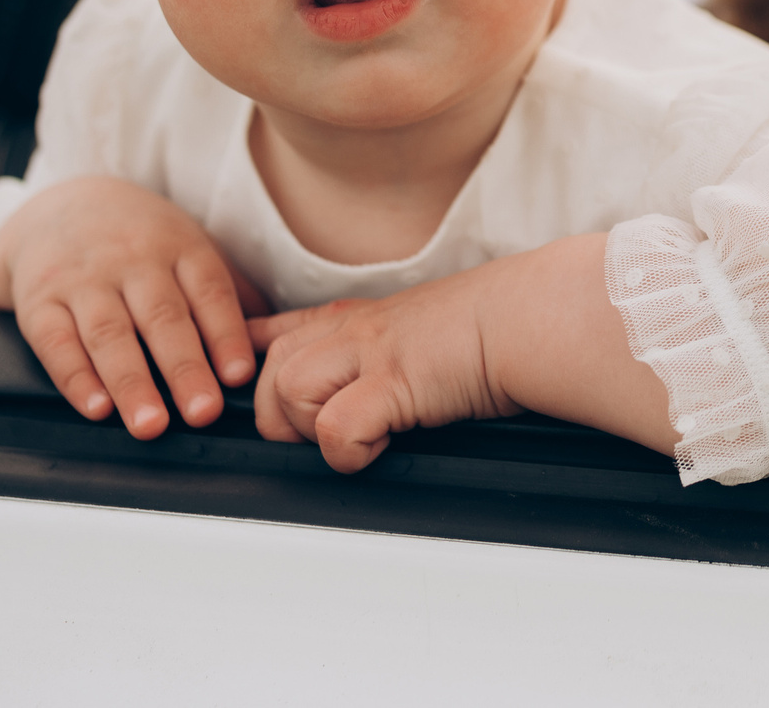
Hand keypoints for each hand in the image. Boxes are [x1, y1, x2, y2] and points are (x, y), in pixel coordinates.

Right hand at [0, 176, 266, 437]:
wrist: (56, 206)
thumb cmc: (140, 241)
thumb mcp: (187, 247)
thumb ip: (226, 294)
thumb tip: (270, 344)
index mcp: (179, 247)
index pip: (209, 292)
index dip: (226, 335)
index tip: (238, 376)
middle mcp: (132, 260)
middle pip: (163, 317)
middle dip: (184, 368)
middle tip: (203, 413)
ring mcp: (83, 279)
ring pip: (110, 334)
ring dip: (131, 383)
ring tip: (151, 424)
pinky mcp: (40, 300)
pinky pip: (56, 342)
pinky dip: (76, 378)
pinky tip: (96, 408)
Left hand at [247, 272, 513, 471]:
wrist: (531, 317)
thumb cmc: (495, 327)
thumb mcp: (421, 328)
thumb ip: (384, 350)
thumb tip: (379, 388)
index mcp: (356, 319)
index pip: (276, 331)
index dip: (248, 357)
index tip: (237, 376)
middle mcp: (352, 330)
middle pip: (266, 372)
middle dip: (283, 415)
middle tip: (332, 431)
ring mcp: (368, 352)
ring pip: (287, 393)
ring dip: (315, 428)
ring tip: (366, 434)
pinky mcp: (391, 381)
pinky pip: (334, 428)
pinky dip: (351, 451)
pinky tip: (385, 444)